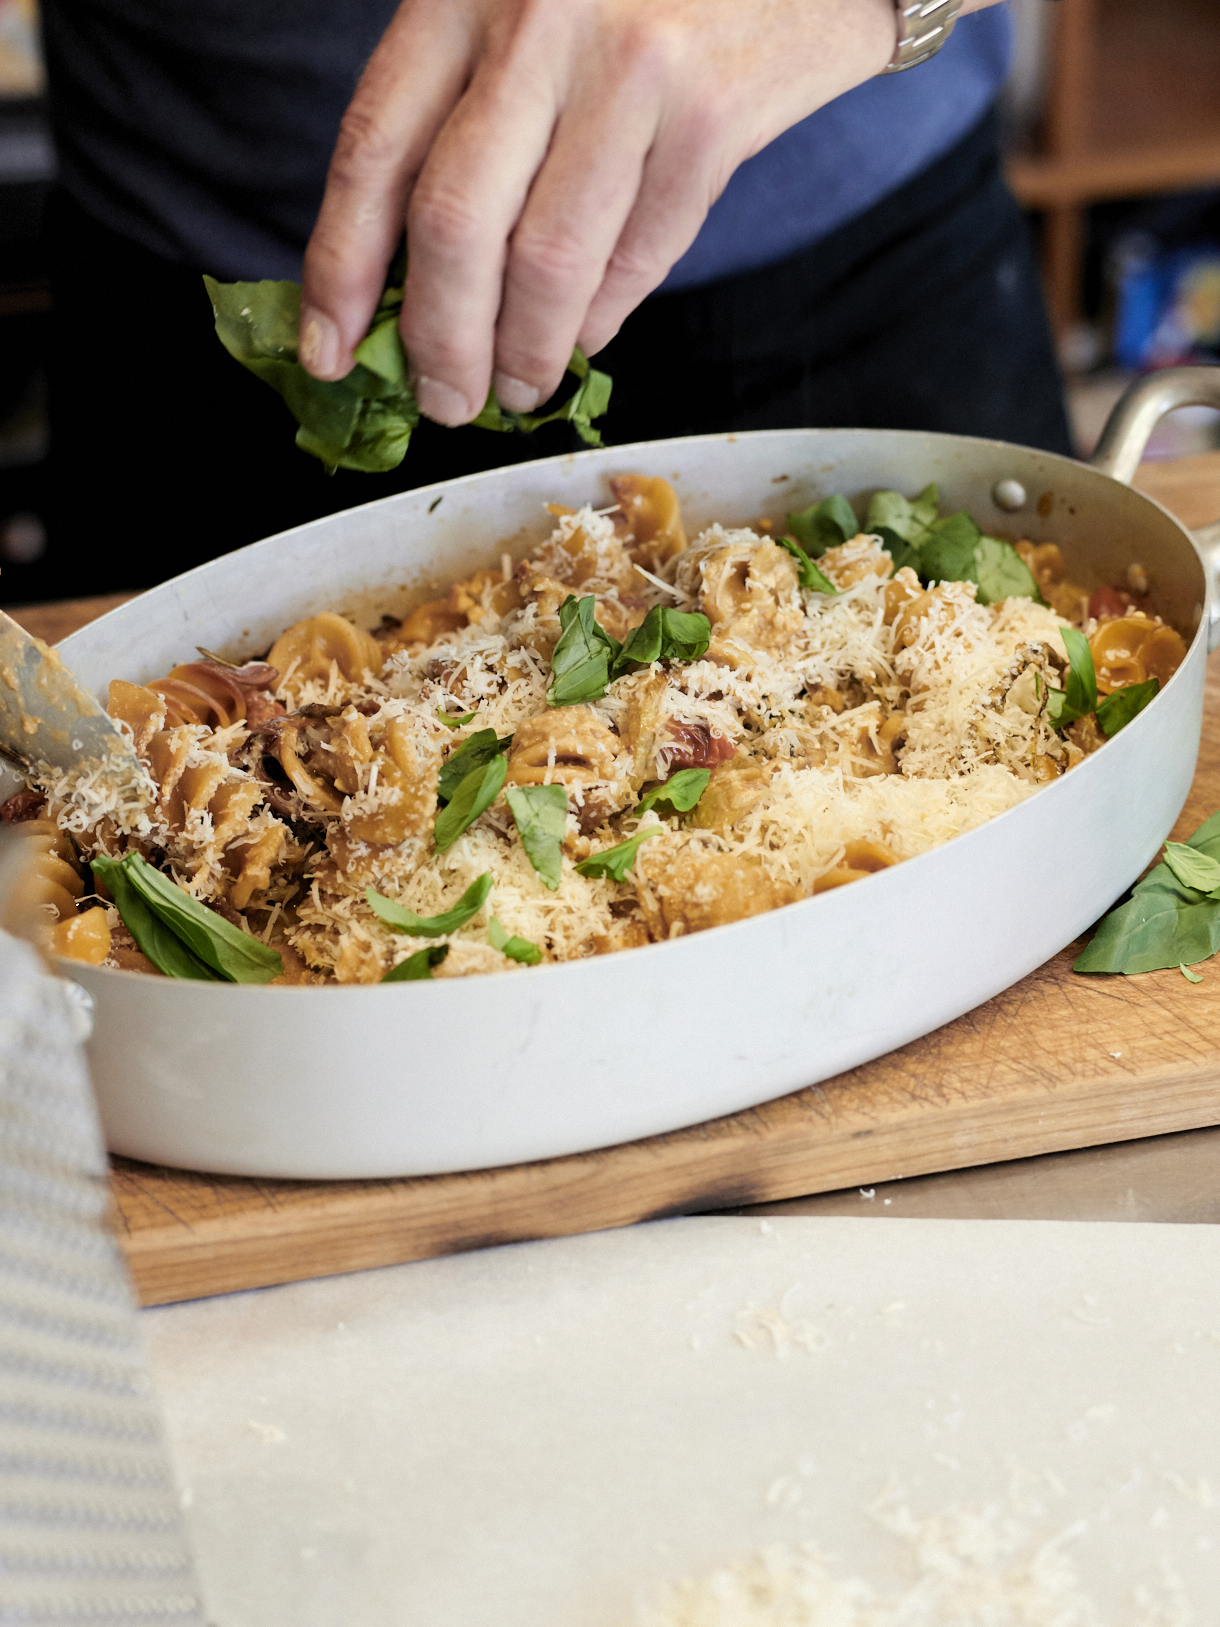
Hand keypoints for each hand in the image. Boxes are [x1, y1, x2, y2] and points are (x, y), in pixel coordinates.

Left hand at [299, 0, 901, 421]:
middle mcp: (538, 19)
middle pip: (454, 224)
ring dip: (524, 352)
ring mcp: (631, 67)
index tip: (329, 351)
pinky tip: (584, 334)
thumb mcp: (524, 5)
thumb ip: (466, 112)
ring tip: (517, 388)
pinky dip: (603, 315)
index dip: (341, 270)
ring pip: (547, 262)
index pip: (375, 150)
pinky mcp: (710, 115)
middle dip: (441, 341)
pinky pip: (638, 256)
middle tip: (445, 400)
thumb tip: (409, 280)